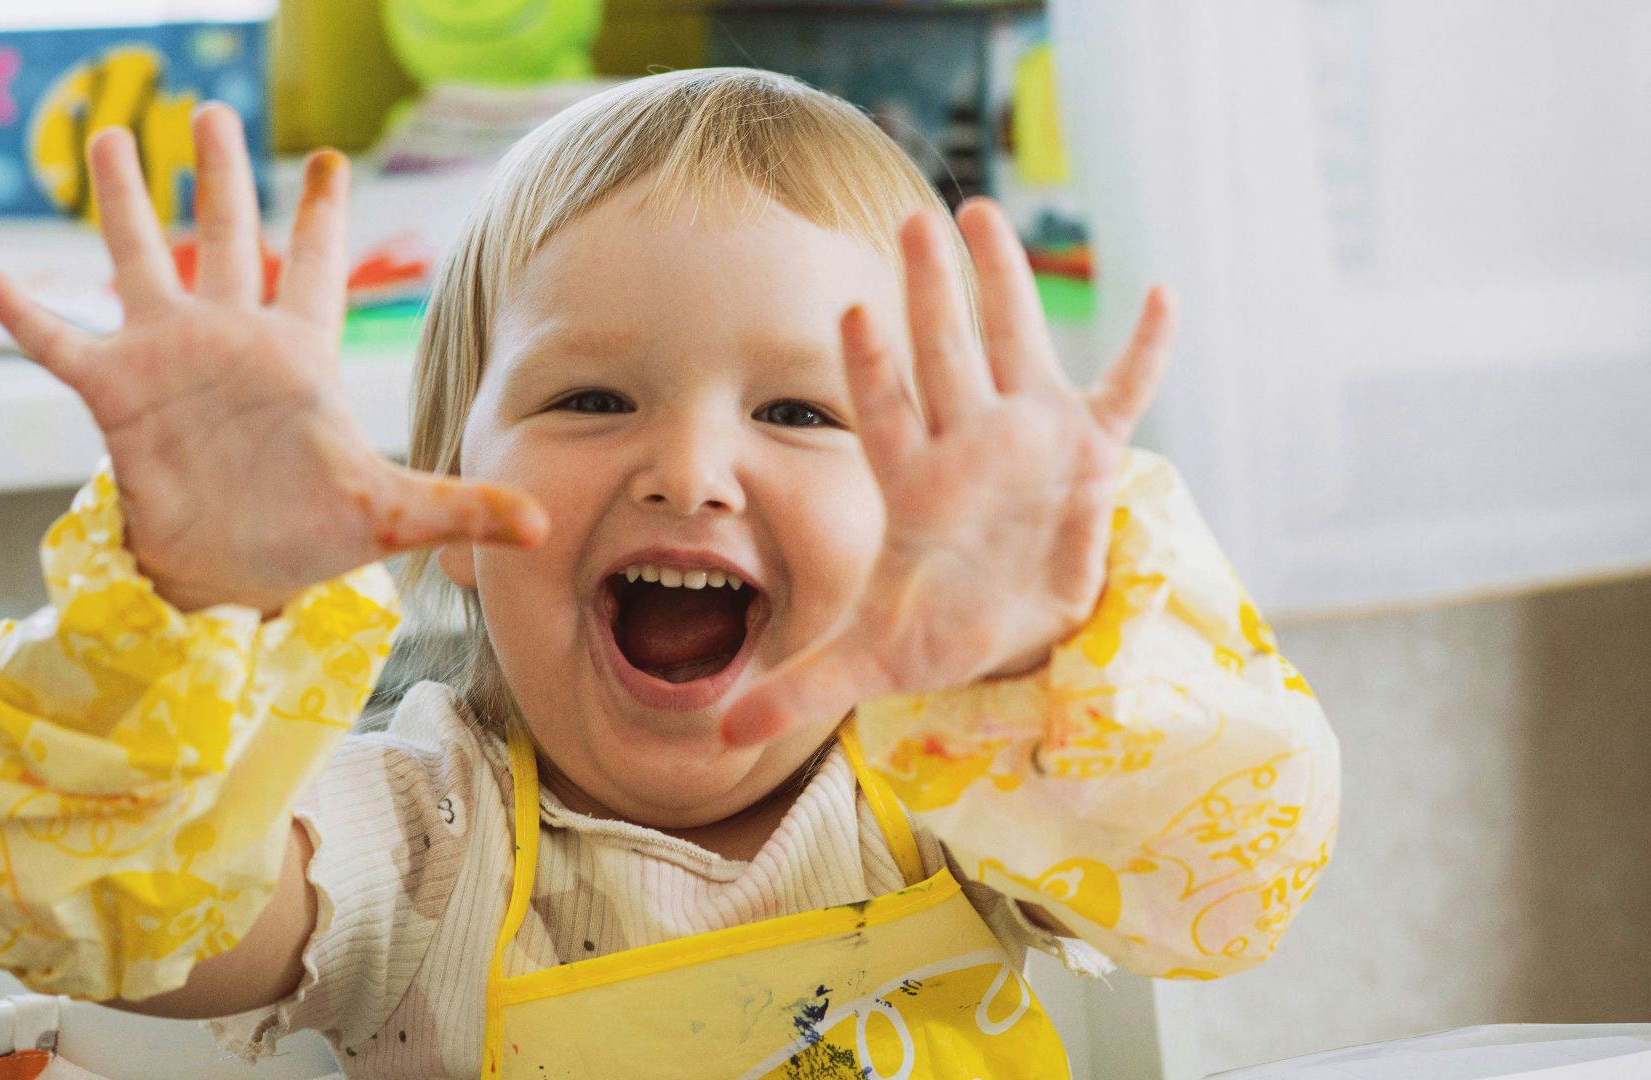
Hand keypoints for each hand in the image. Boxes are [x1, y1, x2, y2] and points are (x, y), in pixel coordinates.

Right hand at [0, 105, 546, 613]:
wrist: (232, 582)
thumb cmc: (310, 540)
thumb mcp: (392, 517)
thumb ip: (462, 508)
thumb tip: (542, 524)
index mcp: (299, 355)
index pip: (314, 268)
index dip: (319, 215)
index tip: (327, 159)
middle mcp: (233, 341)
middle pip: (226, 239)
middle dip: (221, 176)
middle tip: (206, 110)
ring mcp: (170, 361)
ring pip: (139, 262)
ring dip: (122, 203)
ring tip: (103, 135)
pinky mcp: (118, 396)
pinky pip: (63, 344)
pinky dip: (29, 315)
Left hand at [720, 198, 1173, 746]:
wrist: (1005, 627)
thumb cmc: (933, 627)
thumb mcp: (871, 662)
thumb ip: (800, 690)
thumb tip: (716, 738)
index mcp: (917, 486)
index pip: (888, 417)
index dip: (874, 371)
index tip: (856, 312)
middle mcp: (968, 447)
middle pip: (947, 357)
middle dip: (935, 293)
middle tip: (920, 218)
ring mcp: (1028, 441)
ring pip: (1019, 346)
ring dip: (1007, 284)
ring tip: (986, 215)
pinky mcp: (1088, 455)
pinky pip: (1123, 394)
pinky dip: (1145, 353)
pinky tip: (1164, 293)